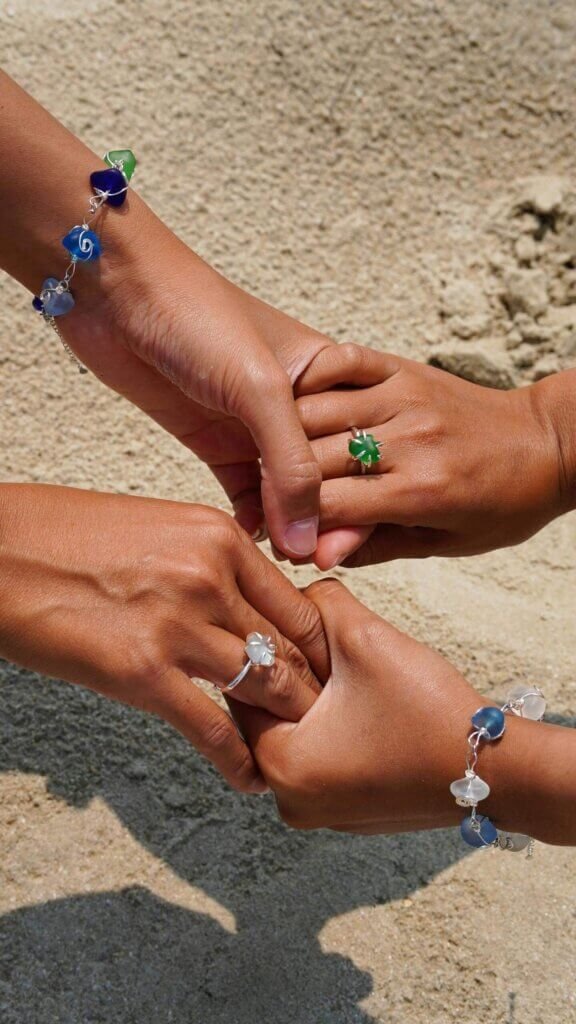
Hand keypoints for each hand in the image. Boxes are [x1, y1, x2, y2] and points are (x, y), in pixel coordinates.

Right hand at [0, 485, 328, 791]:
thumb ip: (209, 565)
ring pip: (266, 689)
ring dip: (283, 728)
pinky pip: (213, 730)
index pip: (299, 605)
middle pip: (293, 649)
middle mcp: (211, 576)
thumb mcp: (158, 529)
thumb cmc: (66, 536)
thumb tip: (242, 607)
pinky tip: (248, 779)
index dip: (318, 650)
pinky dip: (238, 762)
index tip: (319, 678)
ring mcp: (179, 624)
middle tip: (320, 724)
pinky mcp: (141, 672)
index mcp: (219, 537)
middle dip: (312, 693)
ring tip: (292, 753)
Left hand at [60, 207, 332, 556]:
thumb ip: (291, 464)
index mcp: (328, 377)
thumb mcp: (261, 388)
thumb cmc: (197, 314)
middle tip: (312, 560)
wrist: (115, 290)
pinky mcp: (215, 440)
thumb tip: (309, 538)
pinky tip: (253, 540)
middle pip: (326, 476)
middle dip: (322, 518)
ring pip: (284, 489)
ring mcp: (254, 424)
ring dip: (287, 523)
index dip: (359, 498)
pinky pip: (245, 492)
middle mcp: (297, 404)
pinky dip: (252, 518)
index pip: (359, 449)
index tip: (344, 545)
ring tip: (284, 559)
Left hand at [234, 579, 575, 843]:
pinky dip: (333, 725)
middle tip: (328, 645)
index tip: (292, 620)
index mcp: (279, 766)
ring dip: (314, 697)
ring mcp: (319, 811)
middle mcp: (288, 800)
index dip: (266, 645)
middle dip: (291, 672)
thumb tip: (291, 589)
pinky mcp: (346, 810)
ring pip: (295, 731)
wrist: (500, 770)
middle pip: (265, 712)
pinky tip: (366, 702)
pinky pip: (321, 755)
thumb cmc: (431, 711)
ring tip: (352, 672)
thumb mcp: (366, 637)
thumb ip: (317, 601)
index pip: (241, 686)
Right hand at [294, 345, 564, 567]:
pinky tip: (296, 403)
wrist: (547, 444)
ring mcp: (405, 396)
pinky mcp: (404, 368)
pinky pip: (341, 362)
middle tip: (262, 498)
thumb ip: (375, 545)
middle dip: (275, 484)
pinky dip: (310, 379)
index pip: (326, 505)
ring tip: (271, 457)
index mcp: (421, 489)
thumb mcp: (443, 542)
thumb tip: (315, 553)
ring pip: (313, 411)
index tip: (274, 532)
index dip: (288, 523)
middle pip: (311, 459)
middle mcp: (409, 438)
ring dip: (282, 435)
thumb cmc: (500, 503)